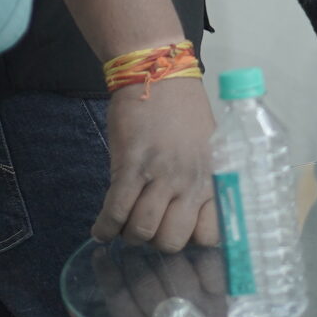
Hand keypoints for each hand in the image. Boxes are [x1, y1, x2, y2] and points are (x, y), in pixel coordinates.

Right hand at [89, 232, 222, 316]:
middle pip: (145, 282)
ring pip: (175, 269)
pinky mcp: (221, 299)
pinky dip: (195, 254)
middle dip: (132, 259)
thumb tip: (76, 314)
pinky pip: (207, 265)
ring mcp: (199, 309)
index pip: (119, 299)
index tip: (100, 253)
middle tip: (127, 247)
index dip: (107, 273)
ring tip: (151, 243)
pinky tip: (185, 247)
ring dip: (160, 252)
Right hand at [93, 76, 221, 251]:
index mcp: (215, 177)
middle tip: (148, 227)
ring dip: (129, 234)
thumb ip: (197, 184)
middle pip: (172, 241)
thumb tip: (177, 218)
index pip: (210, 235)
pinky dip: (105, 228)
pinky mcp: (131, 165)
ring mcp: (162, 174)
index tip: (177, 231)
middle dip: (156, 241)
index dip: (190, 240)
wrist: (157, 74)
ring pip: (142, 231)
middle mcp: (192, 180)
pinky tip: (101, 229)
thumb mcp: (207, 150)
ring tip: (125, 225)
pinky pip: (115, 211)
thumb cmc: (183, 112)